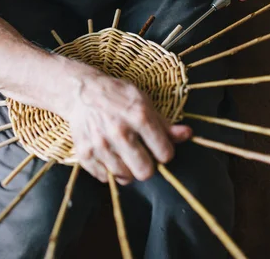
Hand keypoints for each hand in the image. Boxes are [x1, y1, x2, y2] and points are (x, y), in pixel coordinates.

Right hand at [62, 63, 190, 184]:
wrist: (81, 92)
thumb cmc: (117, 96)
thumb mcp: (144, 102)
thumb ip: (165, 124)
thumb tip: (187, 134)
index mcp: (139, 116)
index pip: (164, 153)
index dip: (165, 153)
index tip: (159, 148)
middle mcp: (119, 132)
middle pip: (145, 171)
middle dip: (148, 166)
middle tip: (143, 156)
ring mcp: (100, 144)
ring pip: (125, 177)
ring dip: (128, 170)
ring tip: (126, 156)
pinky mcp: (85, 153)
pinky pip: (104, 177)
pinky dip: (109, 171)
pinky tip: (111, 157)